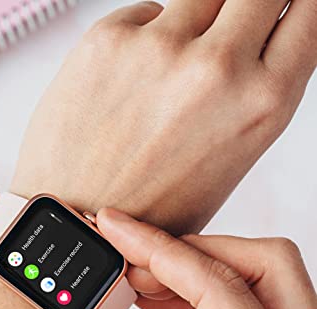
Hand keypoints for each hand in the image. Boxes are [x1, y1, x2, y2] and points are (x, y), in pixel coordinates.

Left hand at [12, 0, 315, 233]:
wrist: (75, 225)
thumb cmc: (147, 212)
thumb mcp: (225, 169)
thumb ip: (250, 101)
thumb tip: (258, 45)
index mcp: (260, 105)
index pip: (308, 12)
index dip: (293, 8)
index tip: (278, 12)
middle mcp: (215, 69)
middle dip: (245, 9)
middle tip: (223, 34)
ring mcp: (157, 48)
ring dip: (192, 25)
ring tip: (167, 73)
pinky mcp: (105, 40)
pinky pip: (145, 15)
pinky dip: (144, 39)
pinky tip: (128, 86)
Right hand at [36, 209, 316, 308]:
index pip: (217, 288)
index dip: (157, 249)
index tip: (117, 228)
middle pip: (265, 263)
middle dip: (195, 248)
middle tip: (134, 259)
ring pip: (273, 280)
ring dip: (207, 268)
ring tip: (144, 284)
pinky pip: (267, 308)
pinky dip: (219, 293)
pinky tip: (175, 306)